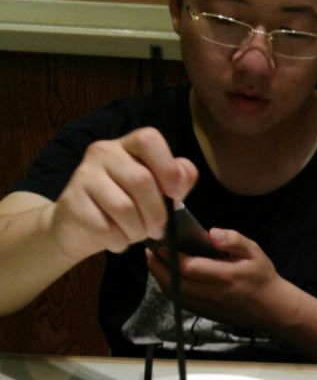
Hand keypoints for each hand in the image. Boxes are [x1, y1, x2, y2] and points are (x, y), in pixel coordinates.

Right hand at [50, 127, 197, 260]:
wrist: (77, 226)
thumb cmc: (126, 202)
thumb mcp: (157, 187)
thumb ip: (178, 177)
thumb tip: (182, 179)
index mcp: (128, 144)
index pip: (149, 139)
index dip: (167, 167)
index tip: (176, 193)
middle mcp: (104, 152)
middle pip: (141, 180)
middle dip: (157, 212)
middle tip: (158, 228)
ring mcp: (83, 175)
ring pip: (123, 207)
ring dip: (138, 230)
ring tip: (137, 234)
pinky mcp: (71, 203)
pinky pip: (105, 228)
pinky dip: (119, 240)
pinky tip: (117, 239)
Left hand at [147, 228, 296, 329]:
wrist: (271, 308)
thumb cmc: (262, 276)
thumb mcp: (254, 251)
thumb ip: (234, 240)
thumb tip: (212, 232)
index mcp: (224, 276)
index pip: (188, 267)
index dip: (170, 255)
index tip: (160, 240)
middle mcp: (210, 293)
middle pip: (173, 282)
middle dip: (157, 265)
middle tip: (150, 248)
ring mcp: (205, 306)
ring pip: (172, 293)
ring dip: (159, 276)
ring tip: (155, 258)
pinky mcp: (202, 312)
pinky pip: (178, 300)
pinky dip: (168, 286)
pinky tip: (167, 272)